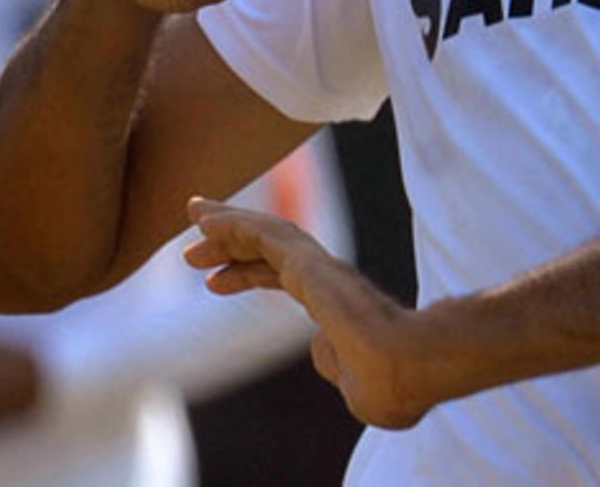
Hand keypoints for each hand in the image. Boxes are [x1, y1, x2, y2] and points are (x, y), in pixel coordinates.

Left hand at [185, 197, 438, 428]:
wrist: (408, 367)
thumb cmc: (391, 385)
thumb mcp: (353, 383)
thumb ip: (332, 360)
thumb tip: (318, 346)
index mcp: (334, 305)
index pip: (282, 278)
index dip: (247, 274)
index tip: (213, 281)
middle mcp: (326, 278)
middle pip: (269, 250)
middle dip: (230, 244)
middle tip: (191, 250)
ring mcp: (319, 267)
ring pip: (267, 233)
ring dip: (228, 225)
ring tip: (194, 214)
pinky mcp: (310, 264)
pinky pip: (266, 235)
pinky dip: (236, 224)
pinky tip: (208, 221)